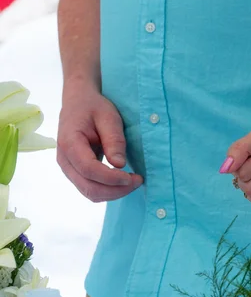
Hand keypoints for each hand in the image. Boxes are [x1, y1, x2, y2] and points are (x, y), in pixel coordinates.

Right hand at [57, 80, 142, 201]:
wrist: (78, 103)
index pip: (89, 169)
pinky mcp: (75, 172)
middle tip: (138, 180)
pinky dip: (108, 191)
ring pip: (89, 192)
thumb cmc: (93, 107)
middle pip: (89, 187)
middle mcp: (64, 160)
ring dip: (113, 193)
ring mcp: (68, 168)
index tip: (132, 177)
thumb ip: (114, 140)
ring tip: (133, 182)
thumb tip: (119, 165)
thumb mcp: (108, 117)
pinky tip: (123, 182)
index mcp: (69, 143)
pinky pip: (90, 189)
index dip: (111, 178)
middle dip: (116, 190)